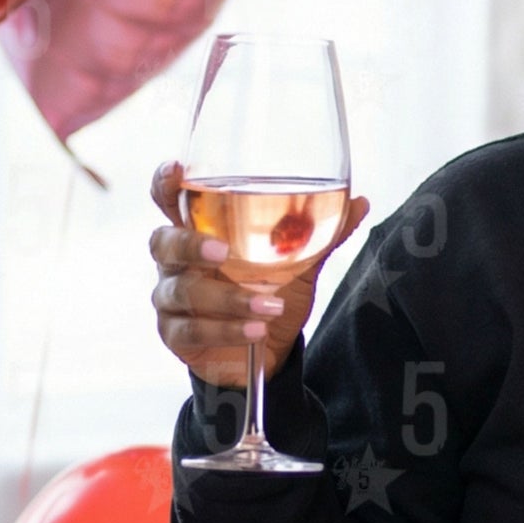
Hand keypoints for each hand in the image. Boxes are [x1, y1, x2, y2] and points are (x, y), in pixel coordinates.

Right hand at [150, 160, 370, 386]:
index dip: (166, 183)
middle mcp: (177, 261)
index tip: (177, 170)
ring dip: (228, 299)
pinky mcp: (175, 334)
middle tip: (223, 252)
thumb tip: (359, 202)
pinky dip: (227, 330)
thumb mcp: (300, 264)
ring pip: (183, 291)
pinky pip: (191, 330)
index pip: (170, 200)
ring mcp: (171, 298)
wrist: (269, 352)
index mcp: (200, 232)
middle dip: (190, 244)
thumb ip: (321, 235)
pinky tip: (256, 330)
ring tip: (268, 305)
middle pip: (163, 243)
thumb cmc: (272, 294)